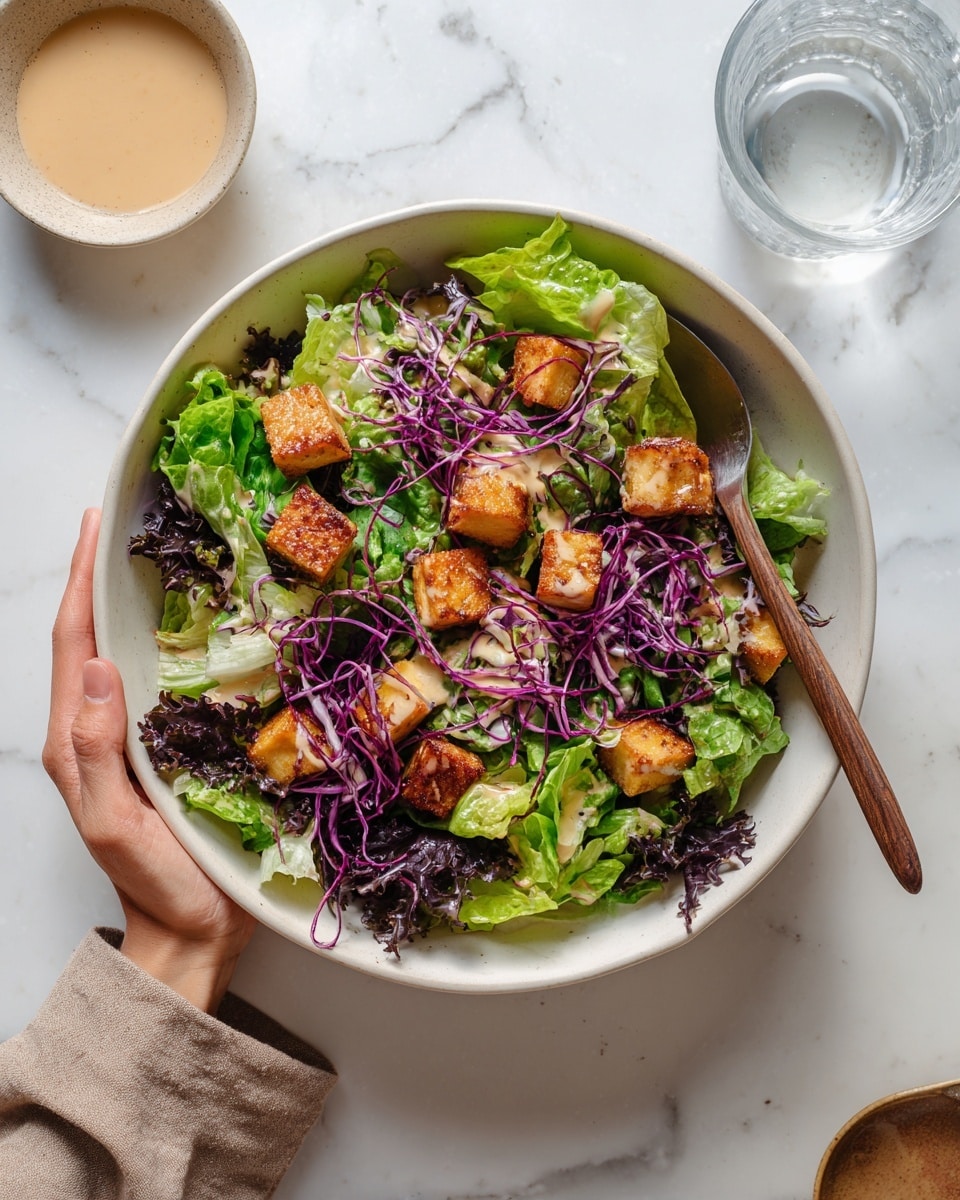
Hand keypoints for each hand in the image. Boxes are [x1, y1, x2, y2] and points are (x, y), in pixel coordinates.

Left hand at [43, 509, 255, 1011]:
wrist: (189, 932)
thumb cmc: (155, 884)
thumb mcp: (115, 823)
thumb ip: (96, 753)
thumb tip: (98, 667)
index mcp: (78, 741)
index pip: (73, 645)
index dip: (79, 582)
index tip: (93, 525)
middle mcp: (99, 730)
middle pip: (89, 638)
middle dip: (96, 576)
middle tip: (120, 521)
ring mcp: (132, 739)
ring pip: (122, 654)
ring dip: (126, 601)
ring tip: (148, 554)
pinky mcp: (166, 748)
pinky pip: (158, 680)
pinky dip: (164, 640)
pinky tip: (191, 623)